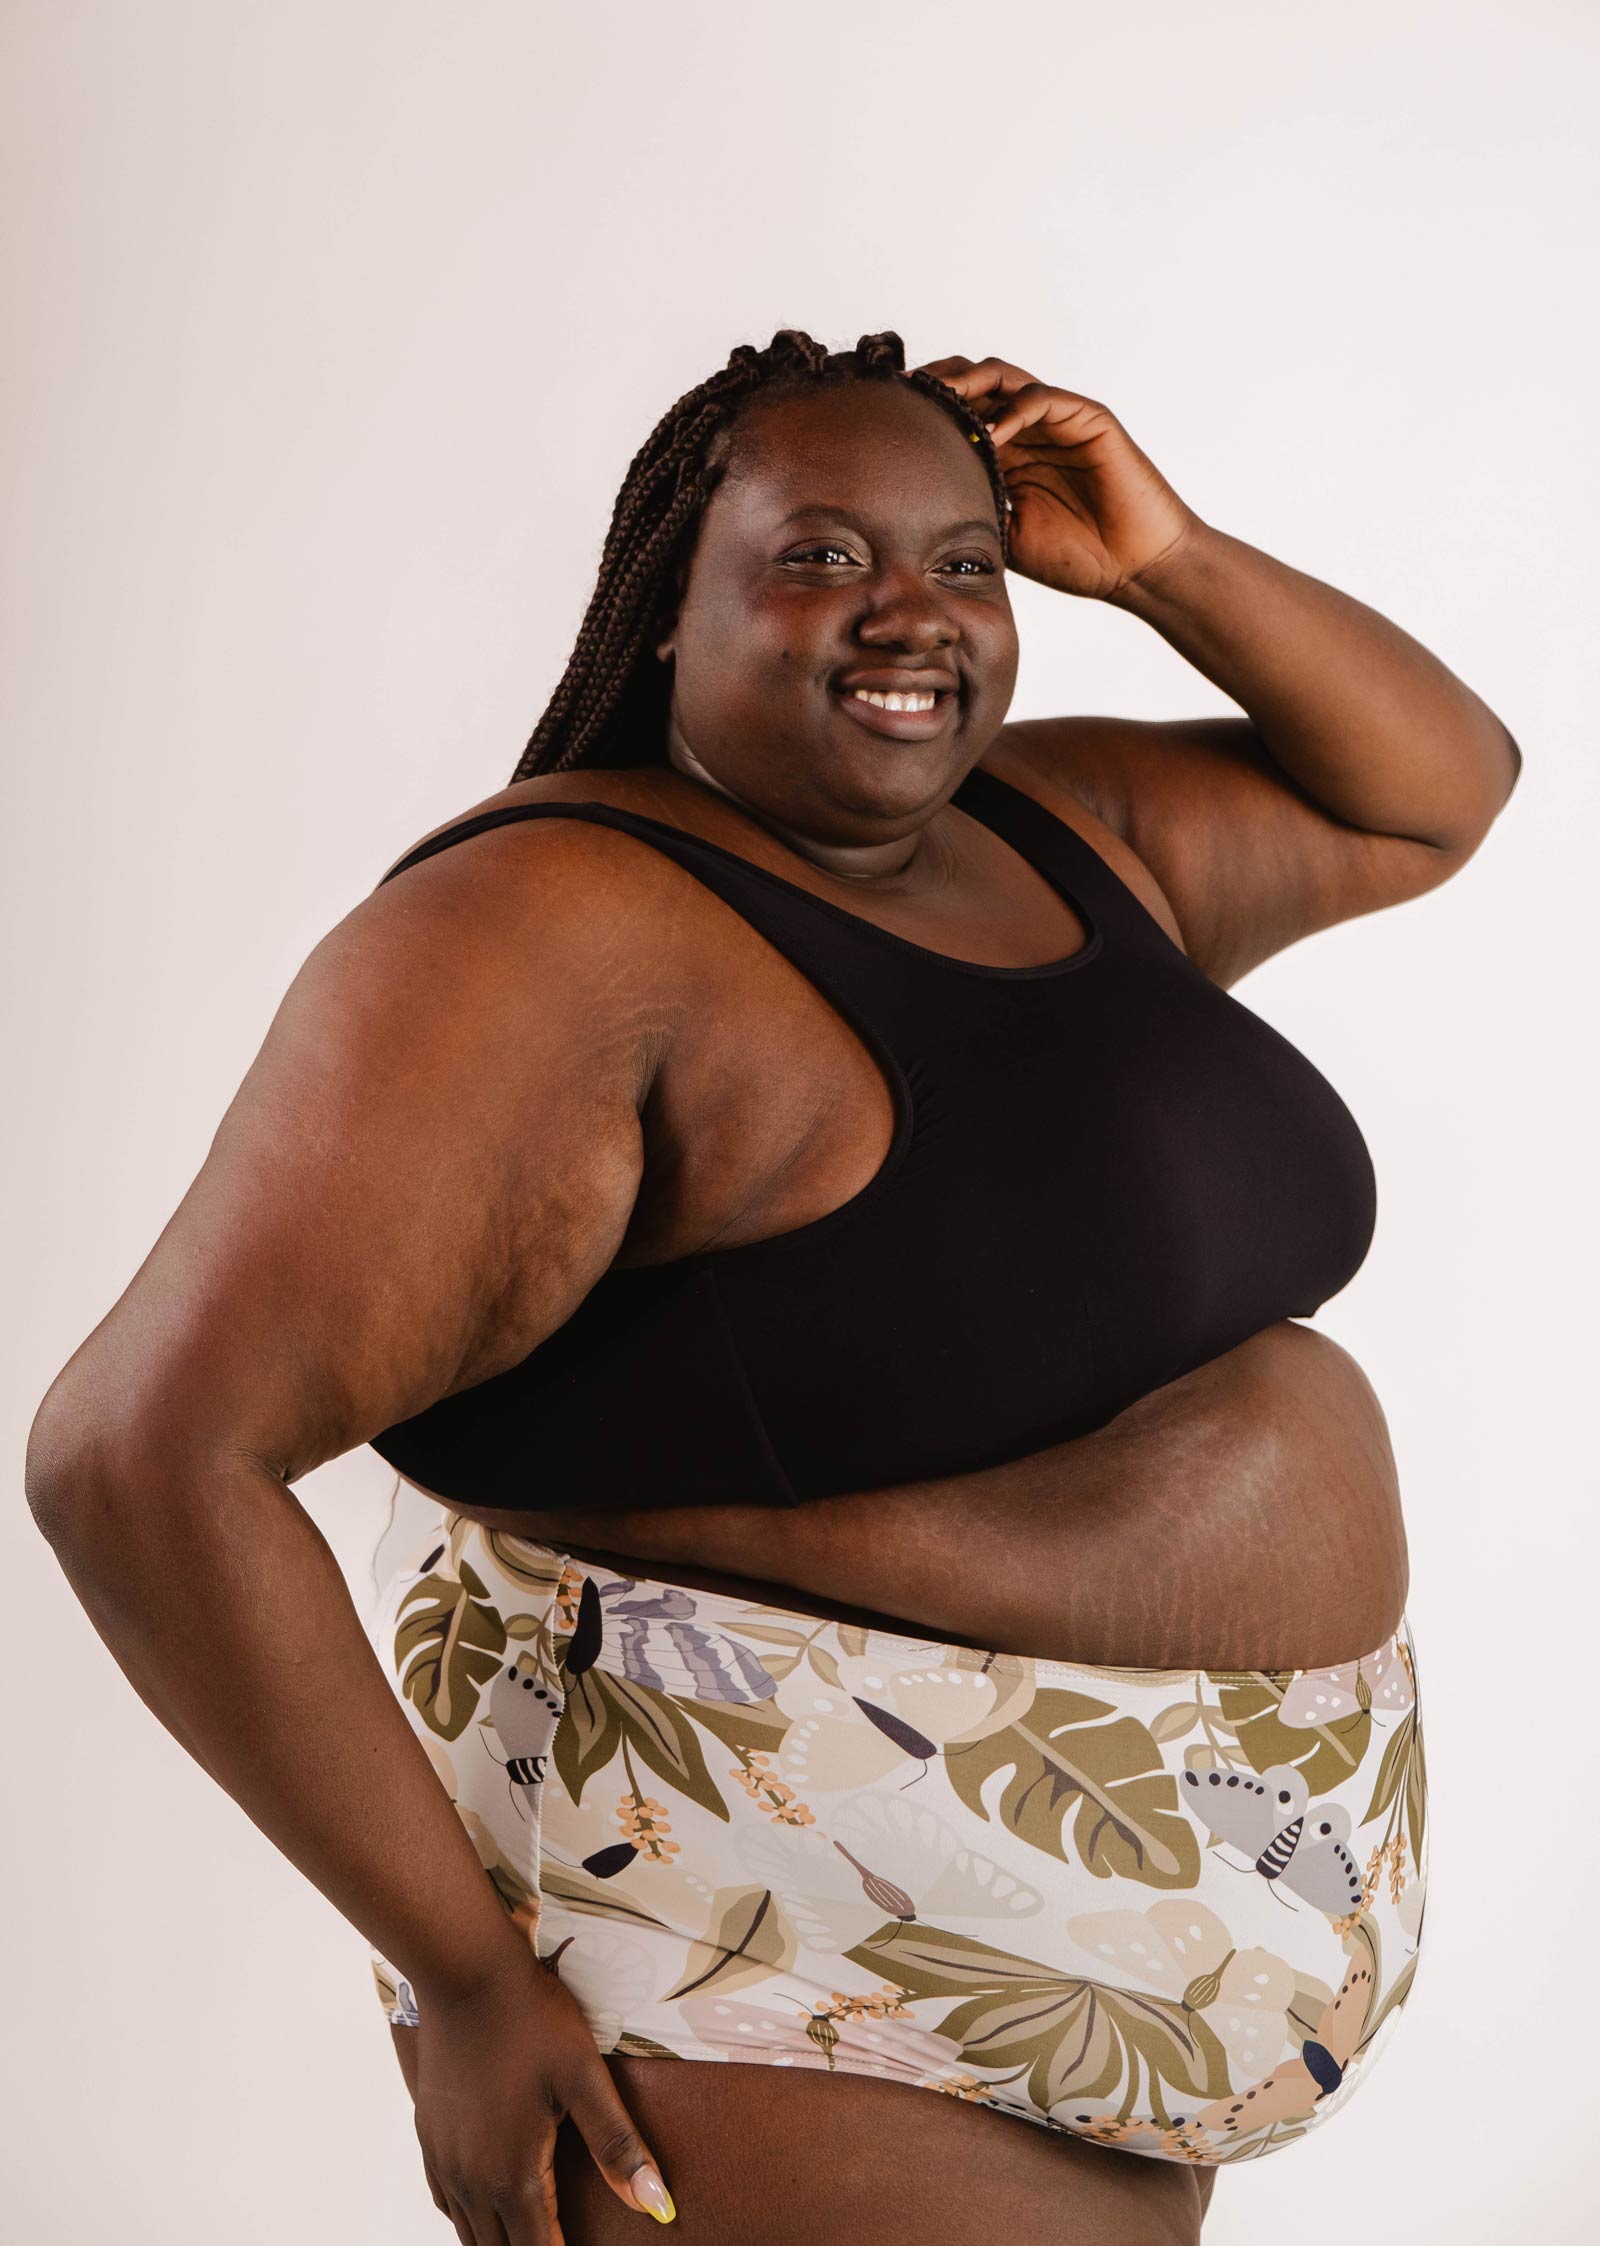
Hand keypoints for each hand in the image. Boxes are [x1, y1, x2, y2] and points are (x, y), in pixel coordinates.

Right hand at [410, 1948, 675, 2239]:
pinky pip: (446, 2201)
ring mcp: (444, 2159)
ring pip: (469, 2233)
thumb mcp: (584, 2077)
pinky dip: (470, 2217)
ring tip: (532, 2236)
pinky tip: (489, 2206)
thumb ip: (618, 2145)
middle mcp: (471, 2179)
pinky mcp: (428, 2136)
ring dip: (501, 2242)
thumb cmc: (531, 2018)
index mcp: (513, 2173)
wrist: (464, 1971)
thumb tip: (658, 2207)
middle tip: (560, 2242)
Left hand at [916, 353, 1202, 600]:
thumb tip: (915, 521)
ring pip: (1004, 380)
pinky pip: (1044, 399)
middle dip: (937, 386)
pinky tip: (990, 433)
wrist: (1135, 569)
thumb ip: (973, 516)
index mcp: (1007, 453)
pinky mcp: (1089, 419)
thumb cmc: (1079, 559)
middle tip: (904, 397)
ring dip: (969, 385)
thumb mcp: (1006, 540)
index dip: (924, 413)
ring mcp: (1058, 420)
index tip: (884, 421)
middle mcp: (1029, 429)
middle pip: (973, 386)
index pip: (958, 416)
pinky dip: (1014, 409)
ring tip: (938, 399)